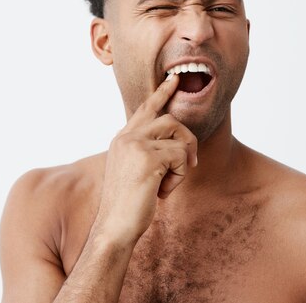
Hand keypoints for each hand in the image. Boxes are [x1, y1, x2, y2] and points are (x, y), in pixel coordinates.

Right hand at [93, 74, 198, 243]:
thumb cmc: (128, 205)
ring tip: (170, 182)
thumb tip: (176, 145)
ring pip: (179, 137)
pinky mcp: (148, 157)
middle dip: (188, 139)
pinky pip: (181, 157)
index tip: (174, 79)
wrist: (114, 226)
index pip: (145, 108)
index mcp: (122, 139)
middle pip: (170, 119)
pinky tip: (163, 191)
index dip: (162, 93)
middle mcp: (127, 137)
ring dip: (183, 163)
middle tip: (192, 162)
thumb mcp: (135, 171)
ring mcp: (135, 145)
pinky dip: (179, 177)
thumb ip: (148, 153)